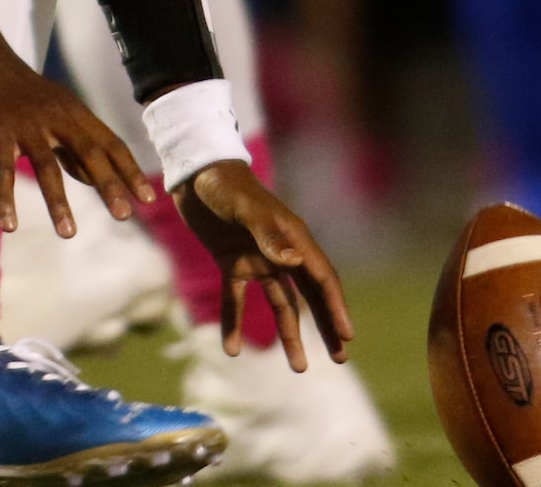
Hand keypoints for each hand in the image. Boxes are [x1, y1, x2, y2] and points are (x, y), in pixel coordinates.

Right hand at [0, 42, 153, 235]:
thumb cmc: (14, 88)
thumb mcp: (50, 109)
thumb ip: (72, 142)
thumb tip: (95, 179)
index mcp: (71, 111)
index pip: (109, 142)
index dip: (129, 170)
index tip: (149, 197)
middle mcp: (53, 116)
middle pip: (88, 152)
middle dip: (108, 185)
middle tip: (124, 216)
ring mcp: (24, 124)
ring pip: (45, 166)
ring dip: (58, 202)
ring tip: (69, 233)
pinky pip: (2, 170)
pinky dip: (5, 199)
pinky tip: (9, 226)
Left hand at [174, 159, 352, 371]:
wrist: (193, 172)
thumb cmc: (224, 184)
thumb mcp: (245, 208)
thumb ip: (268, 235)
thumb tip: (296, 262)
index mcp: (292, 238)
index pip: (321, 278)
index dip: (335, 307)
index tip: (346, 336)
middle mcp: (281, 252)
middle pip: (310, 296)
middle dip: (326, 326)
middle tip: (341, 357)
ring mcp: (257, 259)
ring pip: (281, 304)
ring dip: (289, 334)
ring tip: (299, 367)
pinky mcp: (232, 262)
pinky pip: (237, 299)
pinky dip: (235, 323)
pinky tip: (232, 349)